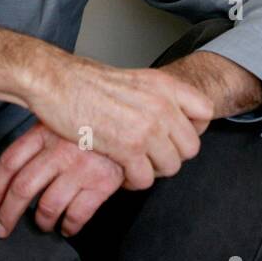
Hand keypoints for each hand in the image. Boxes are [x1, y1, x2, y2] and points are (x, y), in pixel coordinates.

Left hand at [0, 122, 123, 238]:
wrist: (135, 122)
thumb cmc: (94, 122)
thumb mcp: (62, 117)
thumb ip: (40, 136)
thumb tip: (13, 166)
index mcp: (45, 132)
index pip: (9, 162)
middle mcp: (59, 150)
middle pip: (22, 188)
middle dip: (8, 214)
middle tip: (2, 228)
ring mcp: (80, 168)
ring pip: (47, 206)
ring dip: (40, 221)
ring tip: (41, 224)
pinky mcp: (101, 183)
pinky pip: (77, 215)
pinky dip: (68, 226)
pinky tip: (66, 228)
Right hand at [26, 56, 213, 190]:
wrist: (56, 83)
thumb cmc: (86, 82)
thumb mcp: (134, 78)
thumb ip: (157, 96)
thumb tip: (173, 118)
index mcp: (165, 84)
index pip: (205, 111)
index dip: (193, 128)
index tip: (174, 134)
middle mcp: (162, 104)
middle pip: (191, 147)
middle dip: (171, 155)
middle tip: (149, 155)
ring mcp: (147, 127)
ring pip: (171, 166)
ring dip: (152, 170)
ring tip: (133, 164)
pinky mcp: (128, 148)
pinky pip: (146, 179)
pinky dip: (134, 181)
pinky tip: (121, 171)